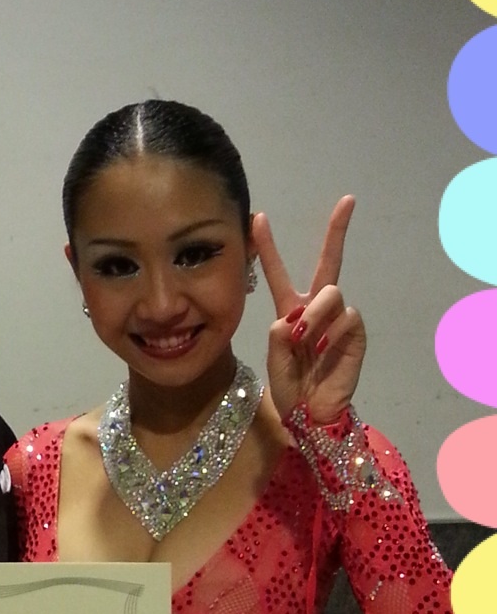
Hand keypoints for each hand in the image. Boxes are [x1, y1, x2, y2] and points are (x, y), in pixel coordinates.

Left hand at [255, 195, 365, 424]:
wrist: (309, 412)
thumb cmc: (289, 385)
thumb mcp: (273, 358)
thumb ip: (278, 335)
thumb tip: (293, 317)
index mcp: (289, 309)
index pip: (277, 272)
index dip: (267, 247)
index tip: (258, 217)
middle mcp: (315, 308)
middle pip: (328, 263)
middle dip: (337, 231)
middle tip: (347, 201)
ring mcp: (337, 319)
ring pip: (331, 293)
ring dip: (315, 314)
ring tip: (306, 342)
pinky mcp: (355, 332)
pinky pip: (346, 318)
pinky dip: (332, 333)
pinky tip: (324, 351)